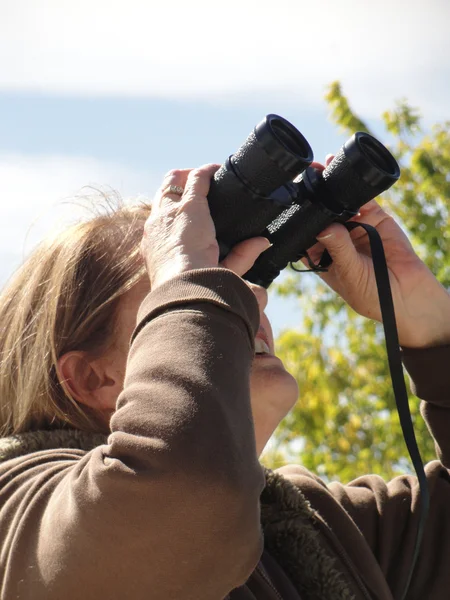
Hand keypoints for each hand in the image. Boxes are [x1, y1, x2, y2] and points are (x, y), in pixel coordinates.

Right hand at [142, 165, 270, 288]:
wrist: (186, 285)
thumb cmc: (196, 286)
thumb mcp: (216, 273)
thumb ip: (240, 259)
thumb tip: (262, 243)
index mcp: (155, 246)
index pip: (160, 220)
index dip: (173, 210)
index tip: (191, 211)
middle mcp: (157, 226)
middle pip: (163, 196)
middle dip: (178, 188)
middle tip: (200, 188)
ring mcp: (171, 213)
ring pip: (173, 182)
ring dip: (188, 176)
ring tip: (206, 175)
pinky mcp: (190, 204)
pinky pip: (196, 178)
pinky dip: (208, 172)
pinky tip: (218, 170)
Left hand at [308, 157, 449, 348]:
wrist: (407, 296)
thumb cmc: (372, 295)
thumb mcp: (350, 274)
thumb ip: (338, 249)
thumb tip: (324, 226)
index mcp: (322, 256)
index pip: (305, 233)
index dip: (298, 218)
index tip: (292, 201)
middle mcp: (336, 239)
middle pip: (321, 213)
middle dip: (314, 196)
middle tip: (307, 176)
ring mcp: (355, 227)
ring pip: (340, 202)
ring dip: (333, 186)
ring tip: (324, 168)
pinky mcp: (375, 218)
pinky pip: (364, 199)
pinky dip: (356, 187)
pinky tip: (346, 176)